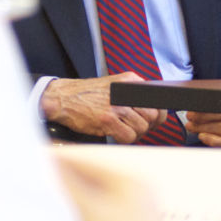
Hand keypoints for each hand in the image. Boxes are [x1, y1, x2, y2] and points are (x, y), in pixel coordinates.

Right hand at [40, 74, 165, 142]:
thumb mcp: (114, 85)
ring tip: (122, 130)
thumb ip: (133, 94)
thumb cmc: (88, 94)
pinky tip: (115, 134)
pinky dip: (124, 139)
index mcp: (130, 80)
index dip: (158, 114)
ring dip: (134, 134)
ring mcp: (116, 105)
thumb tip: (156, 112)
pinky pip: (128, 137)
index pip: (157, 99)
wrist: (62, 97)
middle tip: (134, 127)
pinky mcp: (107, 119)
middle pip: (153, 115)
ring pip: (142, 128)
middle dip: (146, 125)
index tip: (153, 121)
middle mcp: (126, 90)